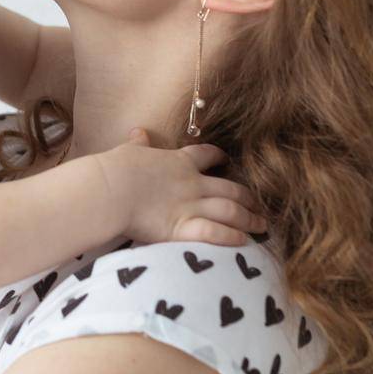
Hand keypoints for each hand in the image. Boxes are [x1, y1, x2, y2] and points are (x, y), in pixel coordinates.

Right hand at [93, 127, 266, 246]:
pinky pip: (215, 233)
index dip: (219, 157)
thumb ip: (139, 144)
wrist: (110, 190)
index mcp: (179, 162)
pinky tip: (243, 242)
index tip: (227, 159)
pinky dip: (232, 237)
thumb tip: (139, 132)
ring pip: (231, 211)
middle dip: (248, 197)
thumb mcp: (129, 151)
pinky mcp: (183, 228)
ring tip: (262, 226)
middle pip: (230, 188)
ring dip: (249, 219)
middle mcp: (192, 184)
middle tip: (260, 205)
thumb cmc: (116, 169)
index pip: (207, 155)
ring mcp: (190, 206)